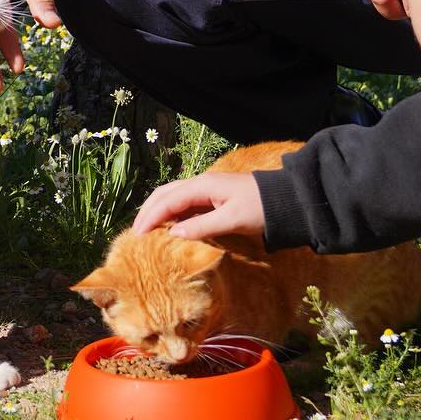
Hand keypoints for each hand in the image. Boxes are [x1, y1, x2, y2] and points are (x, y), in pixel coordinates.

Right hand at [130, 171, 264, 240]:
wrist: (285, 200)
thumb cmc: (260, 209)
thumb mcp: (232, 219)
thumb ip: (202, 227)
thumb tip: (173, 234)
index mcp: (202, 186)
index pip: (168, 200)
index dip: (151, 217)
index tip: (137, 235)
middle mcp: (200, 184)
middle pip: (165, 194)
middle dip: (148, 211)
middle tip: (136, 232)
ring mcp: (206, 190)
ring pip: (173, 197)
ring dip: (158, 211)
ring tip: (147, 229)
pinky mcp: (213, 198)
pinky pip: (184, 204)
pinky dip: (171, 213)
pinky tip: (169, 226)